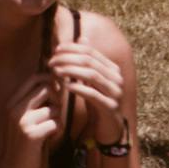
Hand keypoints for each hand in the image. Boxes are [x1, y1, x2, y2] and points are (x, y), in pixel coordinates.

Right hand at [13, 72, 64, 165]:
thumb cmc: (22, 144)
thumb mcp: (22, 119)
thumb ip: (33, 103)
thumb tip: (56, 82)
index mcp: (12, 103)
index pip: (35, 78)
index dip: (50, 81)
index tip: (57, 93)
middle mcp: (15, 109)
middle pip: (46, 88)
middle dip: (57, 100)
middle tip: (54, 115)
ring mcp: (22, 122)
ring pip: (54, 108)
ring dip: (58, 120)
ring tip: (50, 131)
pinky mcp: (31, 135)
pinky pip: (56, 123)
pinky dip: (58, 132)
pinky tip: (50, 140)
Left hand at [53, 22, 130, 144]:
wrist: (109, 129)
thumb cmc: (98, 103)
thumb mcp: (92, 81)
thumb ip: (88, 61)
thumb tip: (82, 37)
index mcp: (113, 69)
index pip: (91, 52)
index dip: (73, 49)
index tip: (56, 50)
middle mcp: (117, 79)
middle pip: (90, 62)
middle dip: (68, 59)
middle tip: (51, 61)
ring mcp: (116, 93)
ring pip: (91, 76)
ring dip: (71, 71)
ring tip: (56, 71)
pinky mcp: (110, 107)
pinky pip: (93, 95)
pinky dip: (79, 88)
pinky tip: (66, 86)